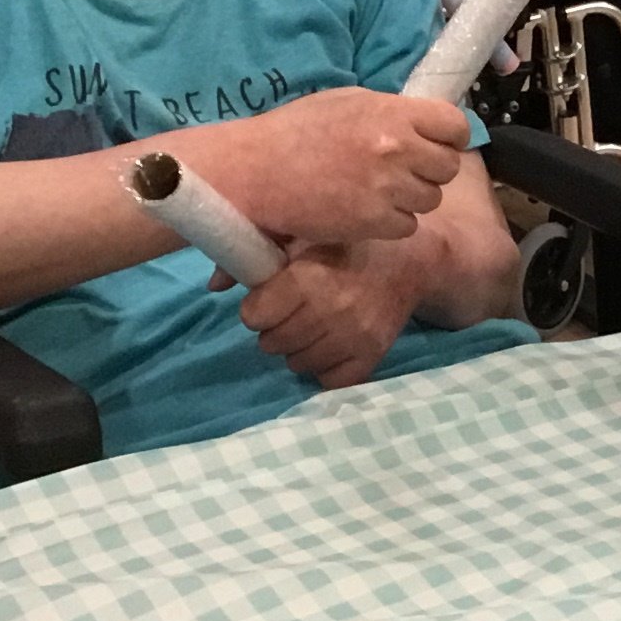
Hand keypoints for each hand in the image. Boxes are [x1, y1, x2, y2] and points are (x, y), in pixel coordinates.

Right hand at [205, 88, 472, 244]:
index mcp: (392, 112)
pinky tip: (365, 211)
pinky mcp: (373, 220)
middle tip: (402, 172)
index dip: (448, 138)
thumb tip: (427, 124)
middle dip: (429, 171)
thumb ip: (392, 112)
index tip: (435, 145)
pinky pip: (407, 225)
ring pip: (430, 199)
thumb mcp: (348, 102)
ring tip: (378, 191)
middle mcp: (396, 148)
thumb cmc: (295, 131)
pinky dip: (391, 222)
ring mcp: (387, 186)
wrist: (253, 171)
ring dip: (411, 198)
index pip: (455, 126)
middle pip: (448, 167)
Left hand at [215, 241, 423, 387]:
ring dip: (299, 349)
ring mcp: (353, 338)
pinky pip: (329, 380)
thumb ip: (254, 257)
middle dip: (276, 329)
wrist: (407, 262)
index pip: (254, 316)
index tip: (270, 300)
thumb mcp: (299, 239)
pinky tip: (332, 345)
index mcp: (307, 278)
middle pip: (271, 344)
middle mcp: (329, 311)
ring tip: (313, 328)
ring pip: (296, 364)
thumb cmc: (344, 246)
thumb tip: (213, 286)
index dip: (258, 308)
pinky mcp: (371, 357)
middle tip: (294, 313)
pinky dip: (325, 367)